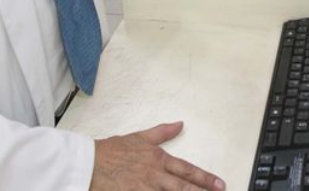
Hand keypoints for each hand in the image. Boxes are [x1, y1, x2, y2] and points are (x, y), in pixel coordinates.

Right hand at [91, 122, 224, 190]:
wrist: (89, 163)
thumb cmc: (112, 150)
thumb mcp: (140, 137)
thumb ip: (162, 132)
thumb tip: (179, 124)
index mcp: (158, 159)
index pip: (187, 170)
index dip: (205, 178)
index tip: (219, 184)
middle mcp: (155, 175)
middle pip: (184, 187)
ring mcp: (145, 189)